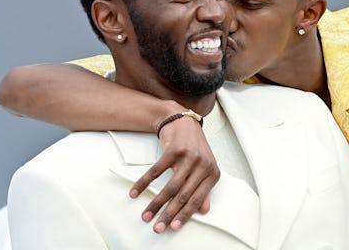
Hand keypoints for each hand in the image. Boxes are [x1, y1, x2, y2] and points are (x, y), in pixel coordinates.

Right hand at [128, 116, 219, 232]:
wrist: (182, 120)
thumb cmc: (194, 146)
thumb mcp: (203, 167)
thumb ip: (204, 188)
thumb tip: (204, 210)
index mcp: (212, 172)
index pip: (197, 199)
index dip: (184, 215)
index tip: (173, 227)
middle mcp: (203, 165)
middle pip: (183, 196)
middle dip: (168, 214)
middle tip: (158, 227)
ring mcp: (189, 156)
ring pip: (170, 186)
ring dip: (156, 203)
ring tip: (147, 214)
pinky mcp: (174, 150)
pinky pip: (156, 171)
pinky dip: (144, 183)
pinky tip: (136, 192)